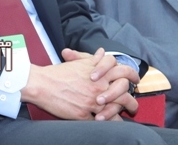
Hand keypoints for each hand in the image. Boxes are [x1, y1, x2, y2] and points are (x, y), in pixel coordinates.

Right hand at [20, 48, 136, 120]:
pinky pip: (101, 122)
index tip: (135, 80)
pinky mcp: (85, 114)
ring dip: (120, 115)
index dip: (132, 76)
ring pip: (115, 110)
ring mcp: (92, 101)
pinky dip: (107, 124)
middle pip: (124, 93)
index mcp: (98, 72)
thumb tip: (101, 52)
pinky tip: (108, 125)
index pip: (123, 71)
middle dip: (131, 102)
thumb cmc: (58, 73)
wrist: (42, 84)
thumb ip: (92, 59)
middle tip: (132, 106)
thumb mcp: (77, 63)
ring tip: (123, 119)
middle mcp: (98, 86)